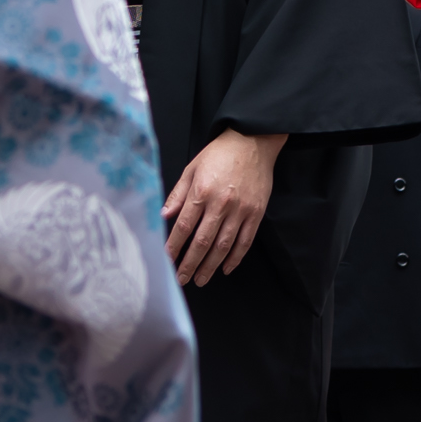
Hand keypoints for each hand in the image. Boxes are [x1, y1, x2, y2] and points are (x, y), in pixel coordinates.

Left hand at [167, 127, 287, 283]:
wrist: (253, 141)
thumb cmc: (220, 153)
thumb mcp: (192, 168)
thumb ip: (178, 194)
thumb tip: (164, 216)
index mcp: (202, 191)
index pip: (184, 226)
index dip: (174, 246)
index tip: (167, 260)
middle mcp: (221, 203)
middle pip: (203, 241)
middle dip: (190, 263)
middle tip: (182, 279)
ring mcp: (241, 210)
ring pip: (224, 245)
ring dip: (211, 266)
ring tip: (201, 279)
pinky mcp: (256, 213)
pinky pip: (245, 241)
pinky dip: (235, 257)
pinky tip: (226, 268)